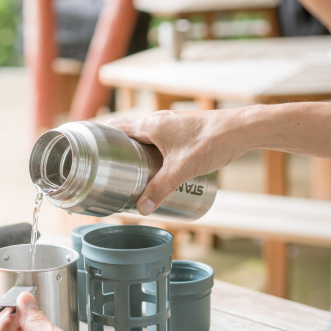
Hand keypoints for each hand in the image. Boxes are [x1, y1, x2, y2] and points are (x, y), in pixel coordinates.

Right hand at [108, 108, 254, 214]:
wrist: (241, 129)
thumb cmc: (211, 141)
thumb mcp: (182, 169)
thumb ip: (161, 189)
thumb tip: (142, 209)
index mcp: (150, 124)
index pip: (115, 127)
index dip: (100, 140)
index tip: (90, 154)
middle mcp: (157, 121)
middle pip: (127, 133)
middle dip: (116, 151)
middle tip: (107, 171)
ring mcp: (171, 125)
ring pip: (143, 137)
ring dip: (134, 151)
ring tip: (128, 173)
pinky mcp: (182, 132)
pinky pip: (157, 140)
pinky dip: (149, 151)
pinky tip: (155, 168)